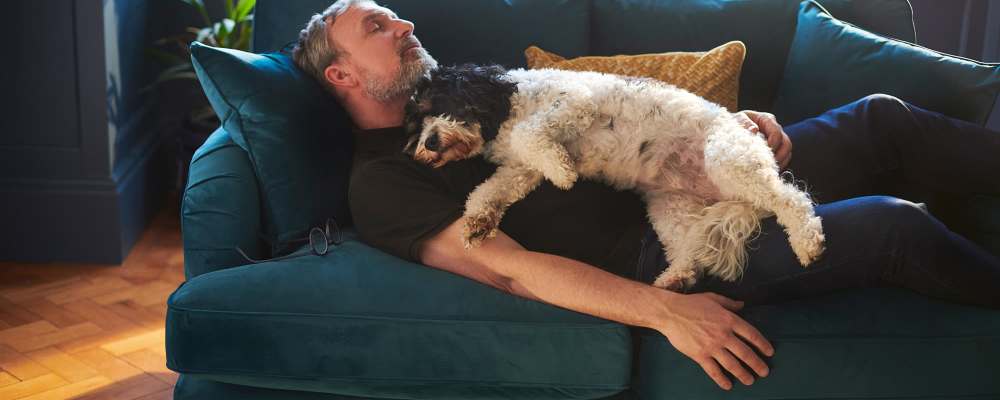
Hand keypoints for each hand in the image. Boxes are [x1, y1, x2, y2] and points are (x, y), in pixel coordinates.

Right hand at [655, 291, 773, 390]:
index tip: (769, 352)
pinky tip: (728, 385)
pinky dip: (722, 380)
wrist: (670, 313)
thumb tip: (743, 305)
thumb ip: (729, 303)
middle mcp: (723, 335)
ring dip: (744, 374)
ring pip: (732, 365)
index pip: (752, 334)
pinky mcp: (700, 355)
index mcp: (729, 320)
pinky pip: (714, 371)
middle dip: (757, 364)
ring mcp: (712, 347)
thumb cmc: (691, 303)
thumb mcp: (713, 298)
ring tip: (750, 380)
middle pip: (745, 353)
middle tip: (764, 372)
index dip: (763, 344)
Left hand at [734, 110, 792, 169]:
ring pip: (786, 153)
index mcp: (767, 120)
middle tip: (768, 165)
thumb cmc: (733, 122)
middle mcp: (774, 130)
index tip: (764, 154)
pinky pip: (782, 159)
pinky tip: (767, 171)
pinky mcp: (774, 150)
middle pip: (786, 144)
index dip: (773, 144)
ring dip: (780, 162)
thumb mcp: (736, 119)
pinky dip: (776, 165)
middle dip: (780, 156)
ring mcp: (775, 140)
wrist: (729, 129)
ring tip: (768, 170)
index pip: (776, 133)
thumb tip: (754, 130)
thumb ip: (744, 122)